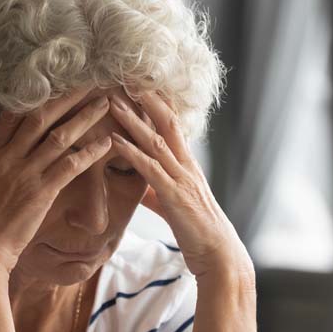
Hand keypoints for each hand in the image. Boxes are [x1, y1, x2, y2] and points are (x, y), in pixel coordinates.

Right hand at [0, 81, 113, 275]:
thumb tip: (7, 146)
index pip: (13, 114)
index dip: (36, 94)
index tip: (58, 81)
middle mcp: (6, 157)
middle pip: (40, 116)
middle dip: (67, 97)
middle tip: (90, 82)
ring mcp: (24, 173)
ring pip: (59, 137)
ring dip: (85, 118)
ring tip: (105, 104)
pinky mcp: (40, 192)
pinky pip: (70, 166)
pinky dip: (90, 152)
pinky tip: (106, 142)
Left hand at [108, 89, 251, 281]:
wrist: (219, 254)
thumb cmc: (198, 233)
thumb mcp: (173, 207)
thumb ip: (156, 194)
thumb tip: (139, 188)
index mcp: (187, 166)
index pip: (171, 126)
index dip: (155, 104)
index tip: (138, 85)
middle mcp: (186, 166)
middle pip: (166, 122)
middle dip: (146, 99)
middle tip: (125, 76)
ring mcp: (181, 178)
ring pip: (155, 140)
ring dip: (132, 119)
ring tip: (113, 101)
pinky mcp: (174, 195)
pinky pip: (150, 168)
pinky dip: (130, 152)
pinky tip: (113, 140)